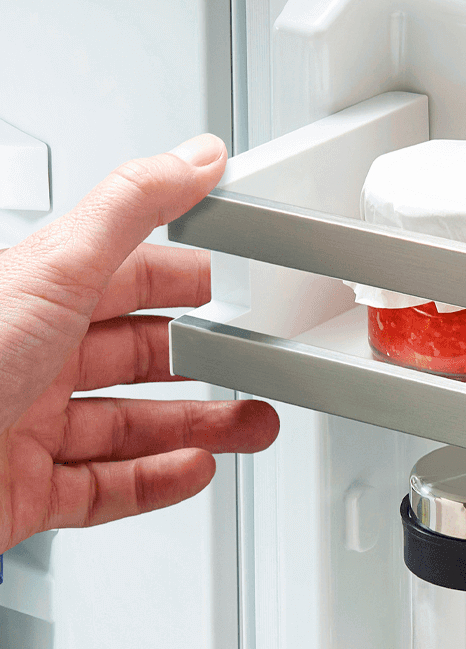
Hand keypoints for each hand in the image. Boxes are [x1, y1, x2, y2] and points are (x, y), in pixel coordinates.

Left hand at [0, 134, 278, 551]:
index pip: (122, 277)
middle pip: (134, 357)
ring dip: (201, 427)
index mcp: (32, 298)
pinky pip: (107, 488)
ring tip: (252, 425)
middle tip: (256, 365)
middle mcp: (28, 360)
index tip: (233, 284)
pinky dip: (158, 481)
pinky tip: (196, 468)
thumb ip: (132, 209)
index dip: (182, 278)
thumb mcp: (56, 268)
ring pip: (131, 429)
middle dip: (204, 362)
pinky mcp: (26, 491)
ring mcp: (26, 428)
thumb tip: (195, 157)